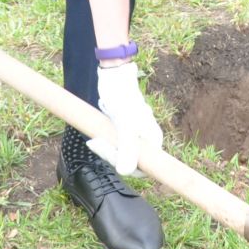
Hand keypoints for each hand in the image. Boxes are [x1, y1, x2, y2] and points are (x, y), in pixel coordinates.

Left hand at [87, 61, 163, 176]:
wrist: (114, 77)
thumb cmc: (123, 98)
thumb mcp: (124, 126)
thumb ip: (127, 149)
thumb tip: (125, 172)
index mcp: (153, 140)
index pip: (142, 166)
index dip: (125, 166)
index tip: (108, 154)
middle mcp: (147, 139)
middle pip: (130, 160)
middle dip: (111, 155)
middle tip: (95, 144)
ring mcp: (136, 135)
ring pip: (122, 153)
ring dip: (107, 149)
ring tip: (94, 141)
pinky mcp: (126, 130)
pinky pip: (116, 144)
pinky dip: (106, 143)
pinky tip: (96, 139)